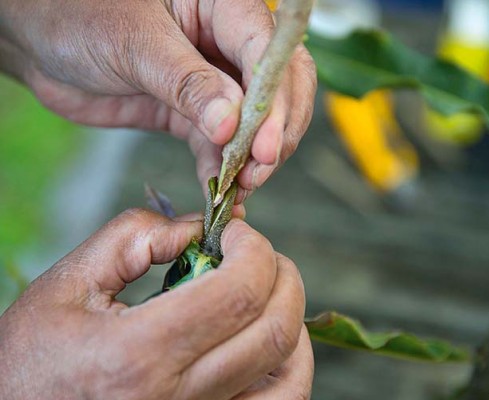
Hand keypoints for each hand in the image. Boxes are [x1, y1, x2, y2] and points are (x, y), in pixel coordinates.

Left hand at [0, 0, 315, 200]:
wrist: (42, 42)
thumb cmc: (78, 15)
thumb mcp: (134, 43)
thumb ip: (186, 83)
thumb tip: (229, 124)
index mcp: (220, 5)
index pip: (266, 51)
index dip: (273, 101)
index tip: (262, 146)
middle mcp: (225, 42)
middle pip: (277, 88)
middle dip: (273, 132)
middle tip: (258, 170)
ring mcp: (212, 81)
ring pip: (253, 122)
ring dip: (251, 158)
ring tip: (241, 187)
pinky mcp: (193, 113)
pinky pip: (218, 144)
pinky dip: (222, 168)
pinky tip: (218, 188)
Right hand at [0, 210, 312, 399]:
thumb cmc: (32, 358)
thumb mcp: (69, 283)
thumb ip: (136, 237)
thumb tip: (200, 229)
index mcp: (138, 357)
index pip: (238, 292)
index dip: (252, 248)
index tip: (235, 232)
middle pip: (275, 330)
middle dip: (280, 273)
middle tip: (255, 251)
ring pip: (290, 374)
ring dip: (291, 316)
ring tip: (264, 287)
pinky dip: (289, 361)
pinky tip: (265, 335)